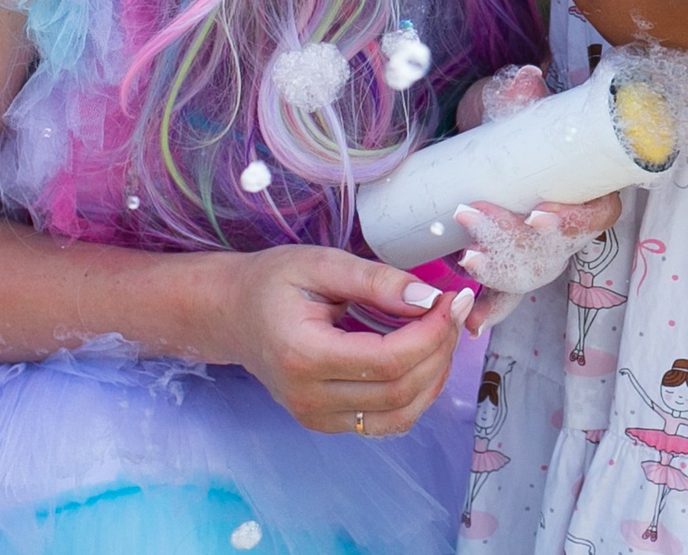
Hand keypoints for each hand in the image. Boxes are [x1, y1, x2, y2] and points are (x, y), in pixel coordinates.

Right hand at [221, 244, 472, 434]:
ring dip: (434, 375)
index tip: (453, 299)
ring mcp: (316, 417)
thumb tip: (429, 298)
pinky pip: (385, 421)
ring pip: (400, 415)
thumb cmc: (273, 282)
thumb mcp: (321, 264)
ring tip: (443, 332)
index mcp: (304, 355)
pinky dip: (416, 394)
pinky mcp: (326, 423)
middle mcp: (309, 398)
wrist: (233, 314)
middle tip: (455, 309)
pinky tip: (424, 358)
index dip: (431, 333)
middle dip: (440, 349)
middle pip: (400, 391)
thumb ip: (375, 280)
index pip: (388, 360)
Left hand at [452, 64, 623, 319]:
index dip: (573, 220)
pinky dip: (492, 309)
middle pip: (557, 249)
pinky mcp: (514, 259)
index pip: (598, 213)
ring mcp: (542, 246)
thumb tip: (529, 79)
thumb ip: (522, 94)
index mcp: (588, 183)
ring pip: (534, 272)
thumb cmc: (514, 119)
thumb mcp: (518, 103)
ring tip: (467, 262)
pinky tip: (474, 323)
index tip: (537, 215)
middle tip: (473, 221)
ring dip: (500, 272)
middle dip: (516, 242)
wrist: (493, 133)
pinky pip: (511, 293)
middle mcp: (569, 221)